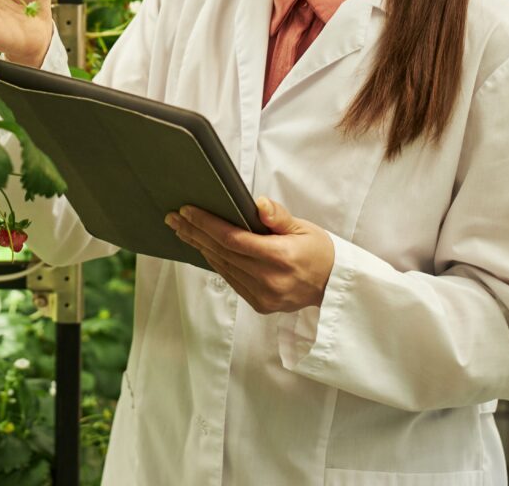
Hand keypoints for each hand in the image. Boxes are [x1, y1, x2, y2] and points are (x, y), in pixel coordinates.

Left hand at [166, 197, 334, 313]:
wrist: (335, 286)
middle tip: (174, 217)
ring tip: (182, 230)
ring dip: (200, 247)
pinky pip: (231, 279)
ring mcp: (264, 296)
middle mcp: (269, 280)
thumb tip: (258, 204)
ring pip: (223, 267)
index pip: (233, 239)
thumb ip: (279, 217)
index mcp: (281, 257)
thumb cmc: (321, 252)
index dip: (207, 224)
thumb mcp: (305, 227)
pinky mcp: (260, 304)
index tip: (187, 211)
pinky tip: (203, 248)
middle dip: (195, 233)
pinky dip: (216, 262)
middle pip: (222, 252)